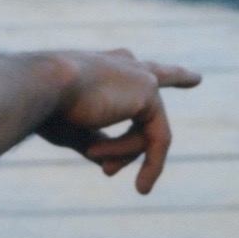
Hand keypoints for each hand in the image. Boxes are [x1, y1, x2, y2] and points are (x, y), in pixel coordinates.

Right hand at [35, 49, 200, 193]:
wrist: (41, 86)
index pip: (130, 68)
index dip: (152, 72)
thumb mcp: (72, 132)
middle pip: (160, 74)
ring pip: (145, 131)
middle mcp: (124, 65)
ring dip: (120, 154)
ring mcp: (141, 76)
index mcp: (101, 66)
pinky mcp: (150, 91)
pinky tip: (120, 172)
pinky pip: (152, 138)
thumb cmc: (47, 107)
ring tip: (100, 163)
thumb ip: (96, 144)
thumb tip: (110, 164)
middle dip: (180, 76)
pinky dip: (136, 158)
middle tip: (196, 78)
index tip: (185, 70)